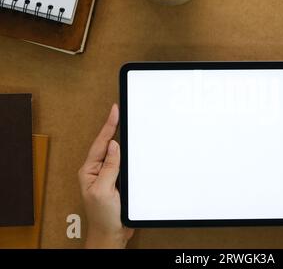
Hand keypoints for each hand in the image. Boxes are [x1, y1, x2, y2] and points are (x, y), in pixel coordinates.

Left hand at [78, 104, 133, 248]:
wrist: (111, 233)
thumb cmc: (103, 216)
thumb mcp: (104, 190)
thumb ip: (109, 167)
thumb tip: (114, 146)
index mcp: (90, 170)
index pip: (101, 143)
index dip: (109, 125)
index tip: (114, 110)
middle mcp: (98, 170)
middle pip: (107, 144)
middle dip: (113, 127)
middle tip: (120, 111)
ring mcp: (108, 175)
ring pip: (116, 153)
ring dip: (122, 140)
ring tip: (125, 123)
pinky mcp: (117, 180)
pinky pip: (123, 163)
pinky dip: (129, 154)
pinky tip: (132, 148)